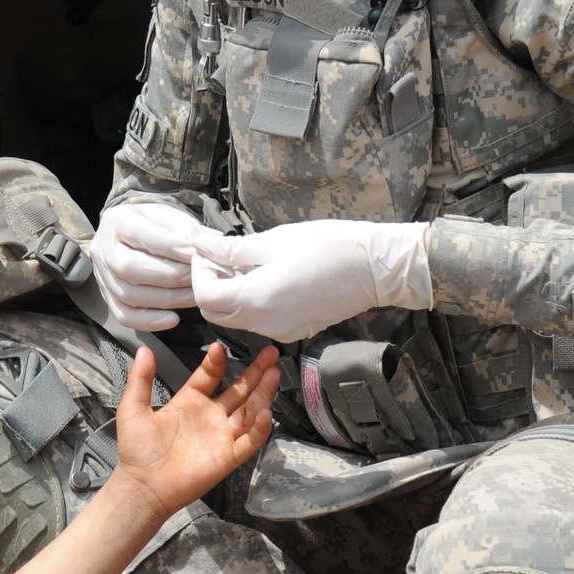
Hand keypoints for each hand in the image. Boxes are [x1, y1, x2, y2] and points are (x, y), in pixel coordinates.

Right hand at [91, 202, 199, 330]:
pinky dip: (150, 321)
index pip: (138, 233)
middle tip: (196, 277)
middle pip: (129, 268)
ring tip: (193, 296)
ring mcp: (103, 276)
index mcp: (117, 220)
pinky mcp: (108, 298)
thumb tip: (207, 241)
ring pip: (128, 294)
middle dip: (169, 275)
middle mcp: (103, 249)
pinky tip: (174, 319)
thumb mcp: (169, 216)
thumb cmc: (155, 226)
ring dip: (166, 299)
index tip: (194, 252)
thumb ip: (186, 228)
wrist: (133, 237)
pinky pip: (124, 316)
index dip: (168, 245)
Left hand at [113, 341, 278, 521]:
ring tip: (274, 373)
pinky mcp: (228, 457)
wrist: (142, 486)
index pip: (210, 376)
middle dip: (255, 371)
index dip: (217, 362)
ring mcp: (221, 436)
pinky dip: (261, 428)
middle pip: (240, 390)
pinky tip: (266, 411)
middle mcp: (210, 416)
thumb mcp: (133, 408)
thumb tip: (144, 350)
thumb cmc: (137, 451)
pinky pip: (250, 441)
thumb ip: (140, 379)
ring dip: (263, 392)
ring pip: (250, 411)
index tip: (219, 347)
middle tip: (270, 352)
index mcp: (190, 402)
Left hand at [189, 220, 432, 342]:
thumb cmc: (329, 247)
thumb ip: (233, 250)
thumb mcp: (274, 242)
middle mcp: (264, 323)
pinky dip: (250, 302)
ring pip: (236, 318)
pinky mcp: (292, 330)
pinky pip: (258, 321)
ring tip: (242, 263)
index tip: (206, 251)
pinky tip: (262, 277)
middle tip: (219, 257)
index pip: (204, 295)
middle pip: (215, 313)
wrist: (374, 269)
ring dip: (229, 294)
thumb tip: (203, 246)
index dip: (199, 271)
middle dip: (209, 285)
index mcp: (256, 299)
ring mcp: (279, 331)